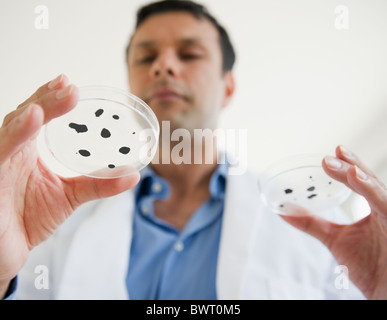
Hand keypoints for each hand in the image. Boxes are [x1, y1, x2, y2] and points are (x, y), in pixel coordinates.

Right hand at [0, 75, 139, 293]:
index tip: (70, 84)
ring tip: (60, 95)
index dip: (51, 98)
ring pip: (12, 128)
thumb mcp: (69, 197)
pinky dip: (16, 134)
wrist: (6, 251)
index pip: (37, 116)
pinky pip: (0, 151)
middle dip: (48, 98)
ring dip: (36, 109)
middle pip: (26, 115)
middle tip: (70, 86)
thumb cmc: (28, 218)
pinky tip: (33, 119)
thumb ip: (98, 184)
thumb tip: (134, 175)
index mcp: (26, 150)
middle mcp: (10, 151)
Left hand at [281, 145, 386, 299]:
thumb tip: (284, 211)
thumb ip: (312, 224)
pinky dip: (376, 195)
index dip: (350, 165)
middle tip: (334, 153)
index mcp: (375, 209)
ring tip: (348, 169)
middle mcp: (386, 210)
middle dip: (353, 167)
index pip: (363, 182)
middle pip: (372, 182)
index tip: (334, 151)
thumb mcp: (336, 240)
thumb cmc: (370, 267)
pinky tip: (360, 182)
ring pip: (382, 193)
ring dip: (364, 180)